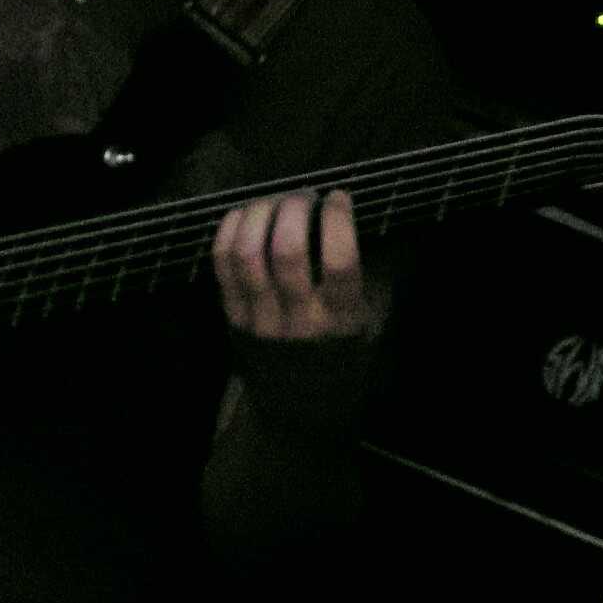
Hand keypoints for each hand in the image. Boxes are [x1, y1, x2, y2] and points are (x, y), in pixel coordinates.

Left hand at [211, 189, 379, 340]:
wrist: (304, 407)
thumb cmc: (346, 356)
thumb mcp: (375, 321)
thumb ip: (379, 275)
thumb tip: (379, 222)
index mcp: (342, 319)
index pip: (339, 261)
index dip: (338, 220)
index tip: (339, 197)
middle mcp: (299, 319)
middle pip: (287, 252)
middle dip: (294, 209)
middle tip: (304, 195)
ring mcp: (261, 319)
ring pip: (248, 254)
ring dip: (260, 214)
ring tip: (274, 201)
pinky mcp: (233, 317)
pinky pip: (222, 265)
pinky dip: (231, 230)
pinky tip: (245, 215)